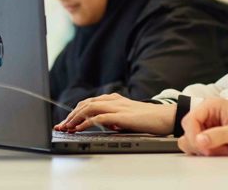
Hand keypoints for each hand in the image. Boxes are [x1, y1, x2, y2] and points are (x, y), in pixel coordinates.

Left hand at [54, 93, 175, 134]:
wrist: (165, 117)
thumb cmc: (149, 118)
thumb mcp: (127, 117)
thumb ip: (115, 118)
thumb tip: (105, 125)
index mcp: (114, 99)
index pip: (89, 102)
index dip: (76, 111)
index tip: (66, 121)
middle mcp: (113, 100)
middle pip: (85, 103)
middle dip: (71, 115)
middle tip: (61, 126)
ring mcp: (117, 106)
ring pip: (89, 108)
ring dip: (75, 118)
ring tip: (67, 127)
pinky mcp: (121, 115)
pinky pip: (99, 117)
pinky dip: (86, 122)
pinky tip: (79, 128)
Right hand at [178, 98, 227, 155]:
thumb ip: (217, 136)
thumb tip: (199, 140)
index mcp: (210, 106)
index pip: (189, 120)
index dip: (194, 135)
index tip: (204, 147)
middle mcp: (206, 116)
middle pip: (188, 131)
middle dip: (199, 144)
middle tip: (215, 150)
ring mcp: (208, 128)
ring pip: (191, 141)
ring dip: (203, 150)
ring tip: (221, 150)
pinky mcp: (210, 138)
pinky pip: (199, 148)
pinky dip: (207, 153)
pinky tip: (222, 152)